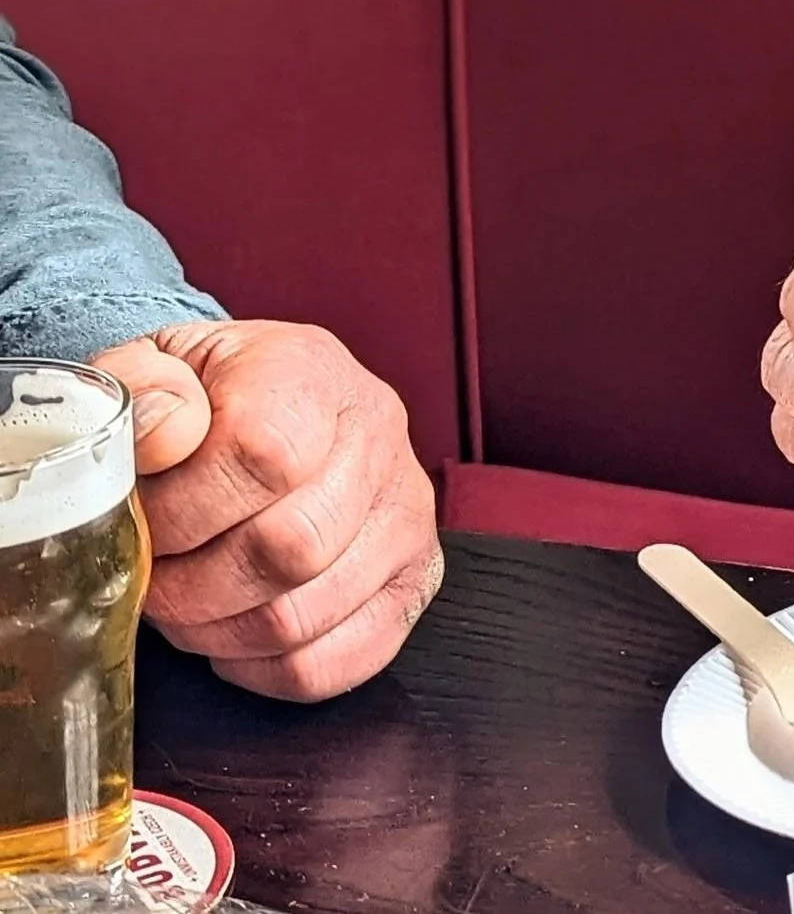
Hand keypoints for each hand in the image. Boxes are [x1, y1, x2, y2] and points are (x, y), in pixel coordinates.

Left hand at [90, 319, 441, 702]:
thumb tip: (163, 435)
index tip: (140, 519)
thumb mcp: (152, 366)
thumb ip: (138, 388)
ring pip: (303, 616)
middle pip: (289, 548)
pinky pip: (335, 661)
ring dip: (217, 633)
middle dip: (190, 588)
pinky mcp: (412, 577)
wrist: (269, 406)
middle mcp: (377, 435)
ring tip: (188, 603)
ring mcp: (405, 510)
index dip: (182, 511)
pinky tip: (236, 632)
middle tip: (154, 576)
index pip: (266, 455)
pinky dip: (263, 669)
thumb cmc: (205, 400)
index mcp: (312, 371)